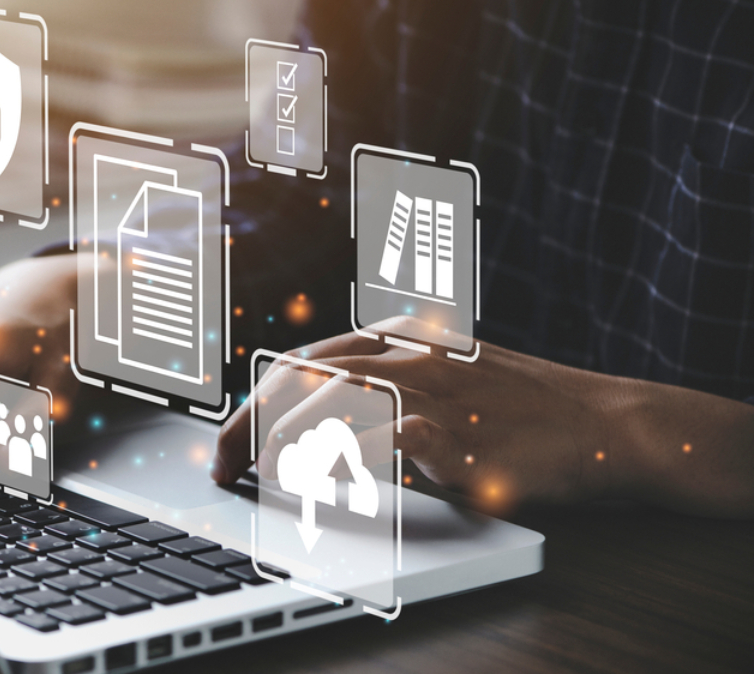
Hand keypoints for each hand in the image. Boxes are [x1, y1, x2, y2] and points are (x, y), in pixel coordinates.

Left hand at [214, 317, 753, 517]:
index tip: (226, 445)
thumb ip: (382, 382)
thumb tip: (304, 415)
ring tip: (265, 478)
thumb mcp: (444, 375)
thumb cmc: (518, 406)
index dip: (253, 405)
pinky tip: (330, 486)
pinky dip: (350, 462)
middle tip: (224, 469)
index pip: (301, 363)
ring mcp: (436, 393)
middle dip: (250, 425)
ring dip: (288, 442)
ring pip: (334, 400)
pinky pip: (389, 441)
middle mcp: (409, 357)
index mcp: (399, 339)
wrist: (603, 424)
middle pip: (303, 379)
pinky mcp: (463, 436)